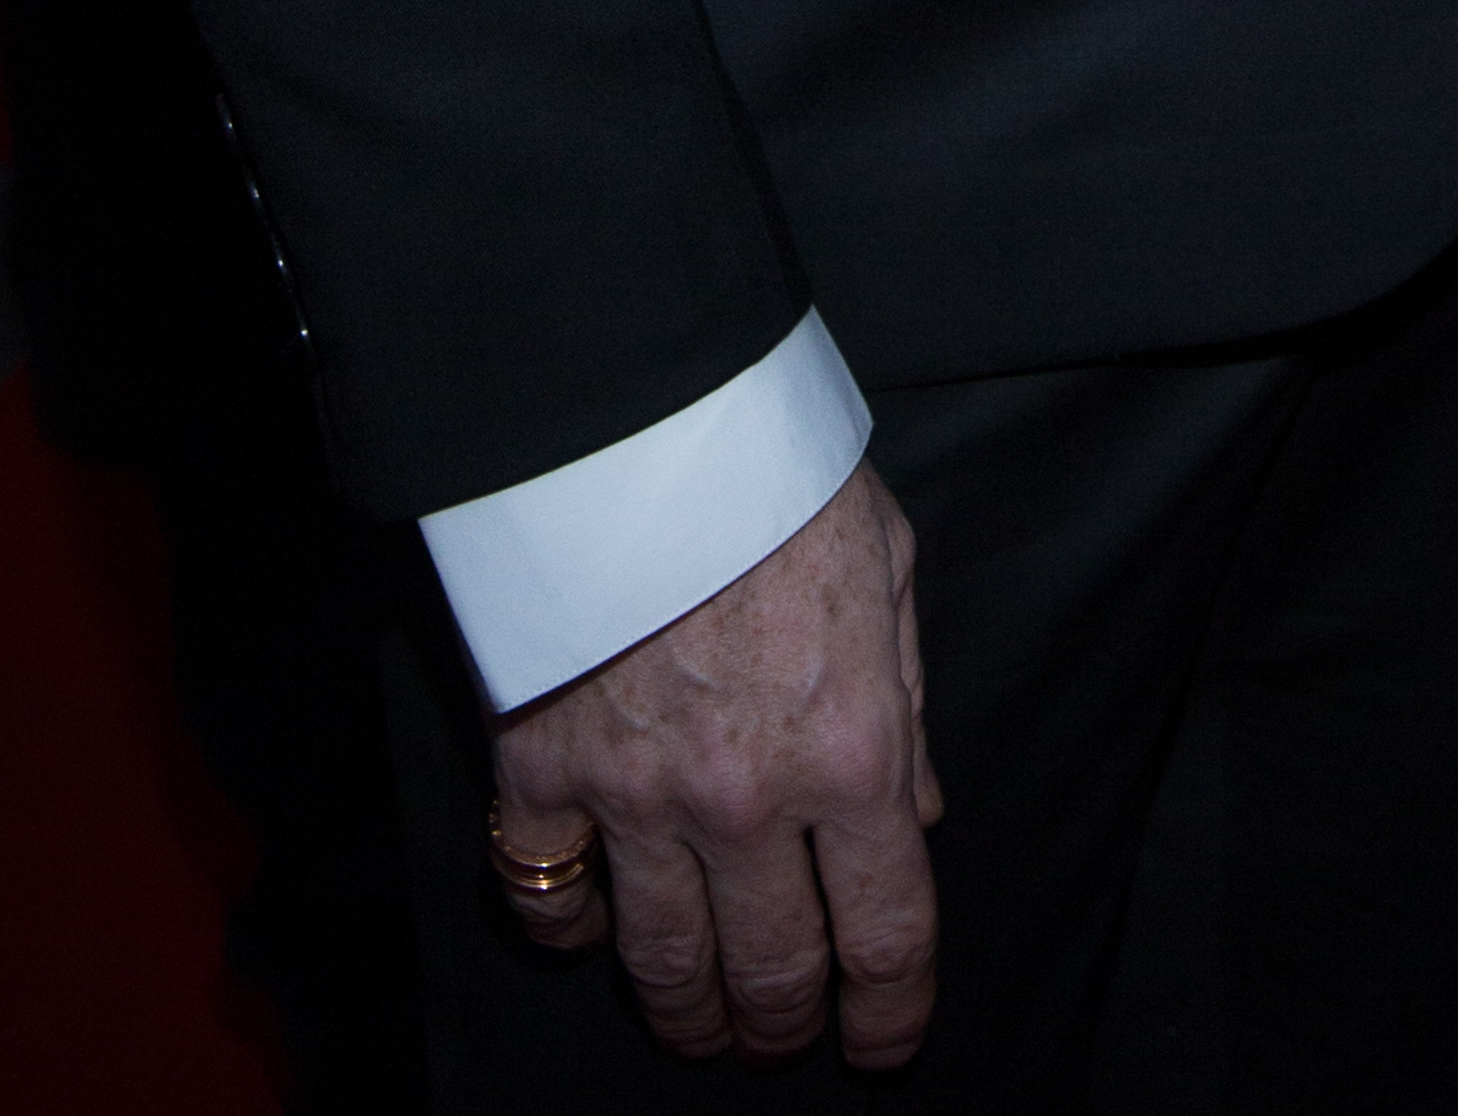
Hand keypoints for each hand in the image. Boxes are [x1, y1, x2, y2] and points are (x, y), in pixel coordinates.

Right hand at [488, 460, 941, 1069]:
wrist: (644, 415)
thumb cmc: (778, 475)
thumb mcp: (887, 570)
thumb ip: (906, 704)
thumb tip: (913, 816)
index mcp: (853, 749)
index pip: (887, 932)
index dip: (891, 1012)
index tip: (887, 1041)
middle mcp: (748, 799)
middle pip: (770, 971)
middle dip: (784, 1023)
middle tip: (783, 1032)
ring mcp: (637, 796)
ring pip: (662, 961)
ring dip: (687, 1009)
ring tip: (701, 1022)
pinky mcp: (544, 769)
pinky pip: (546, 893)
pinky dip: (567, 926)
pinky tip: (590, 927)